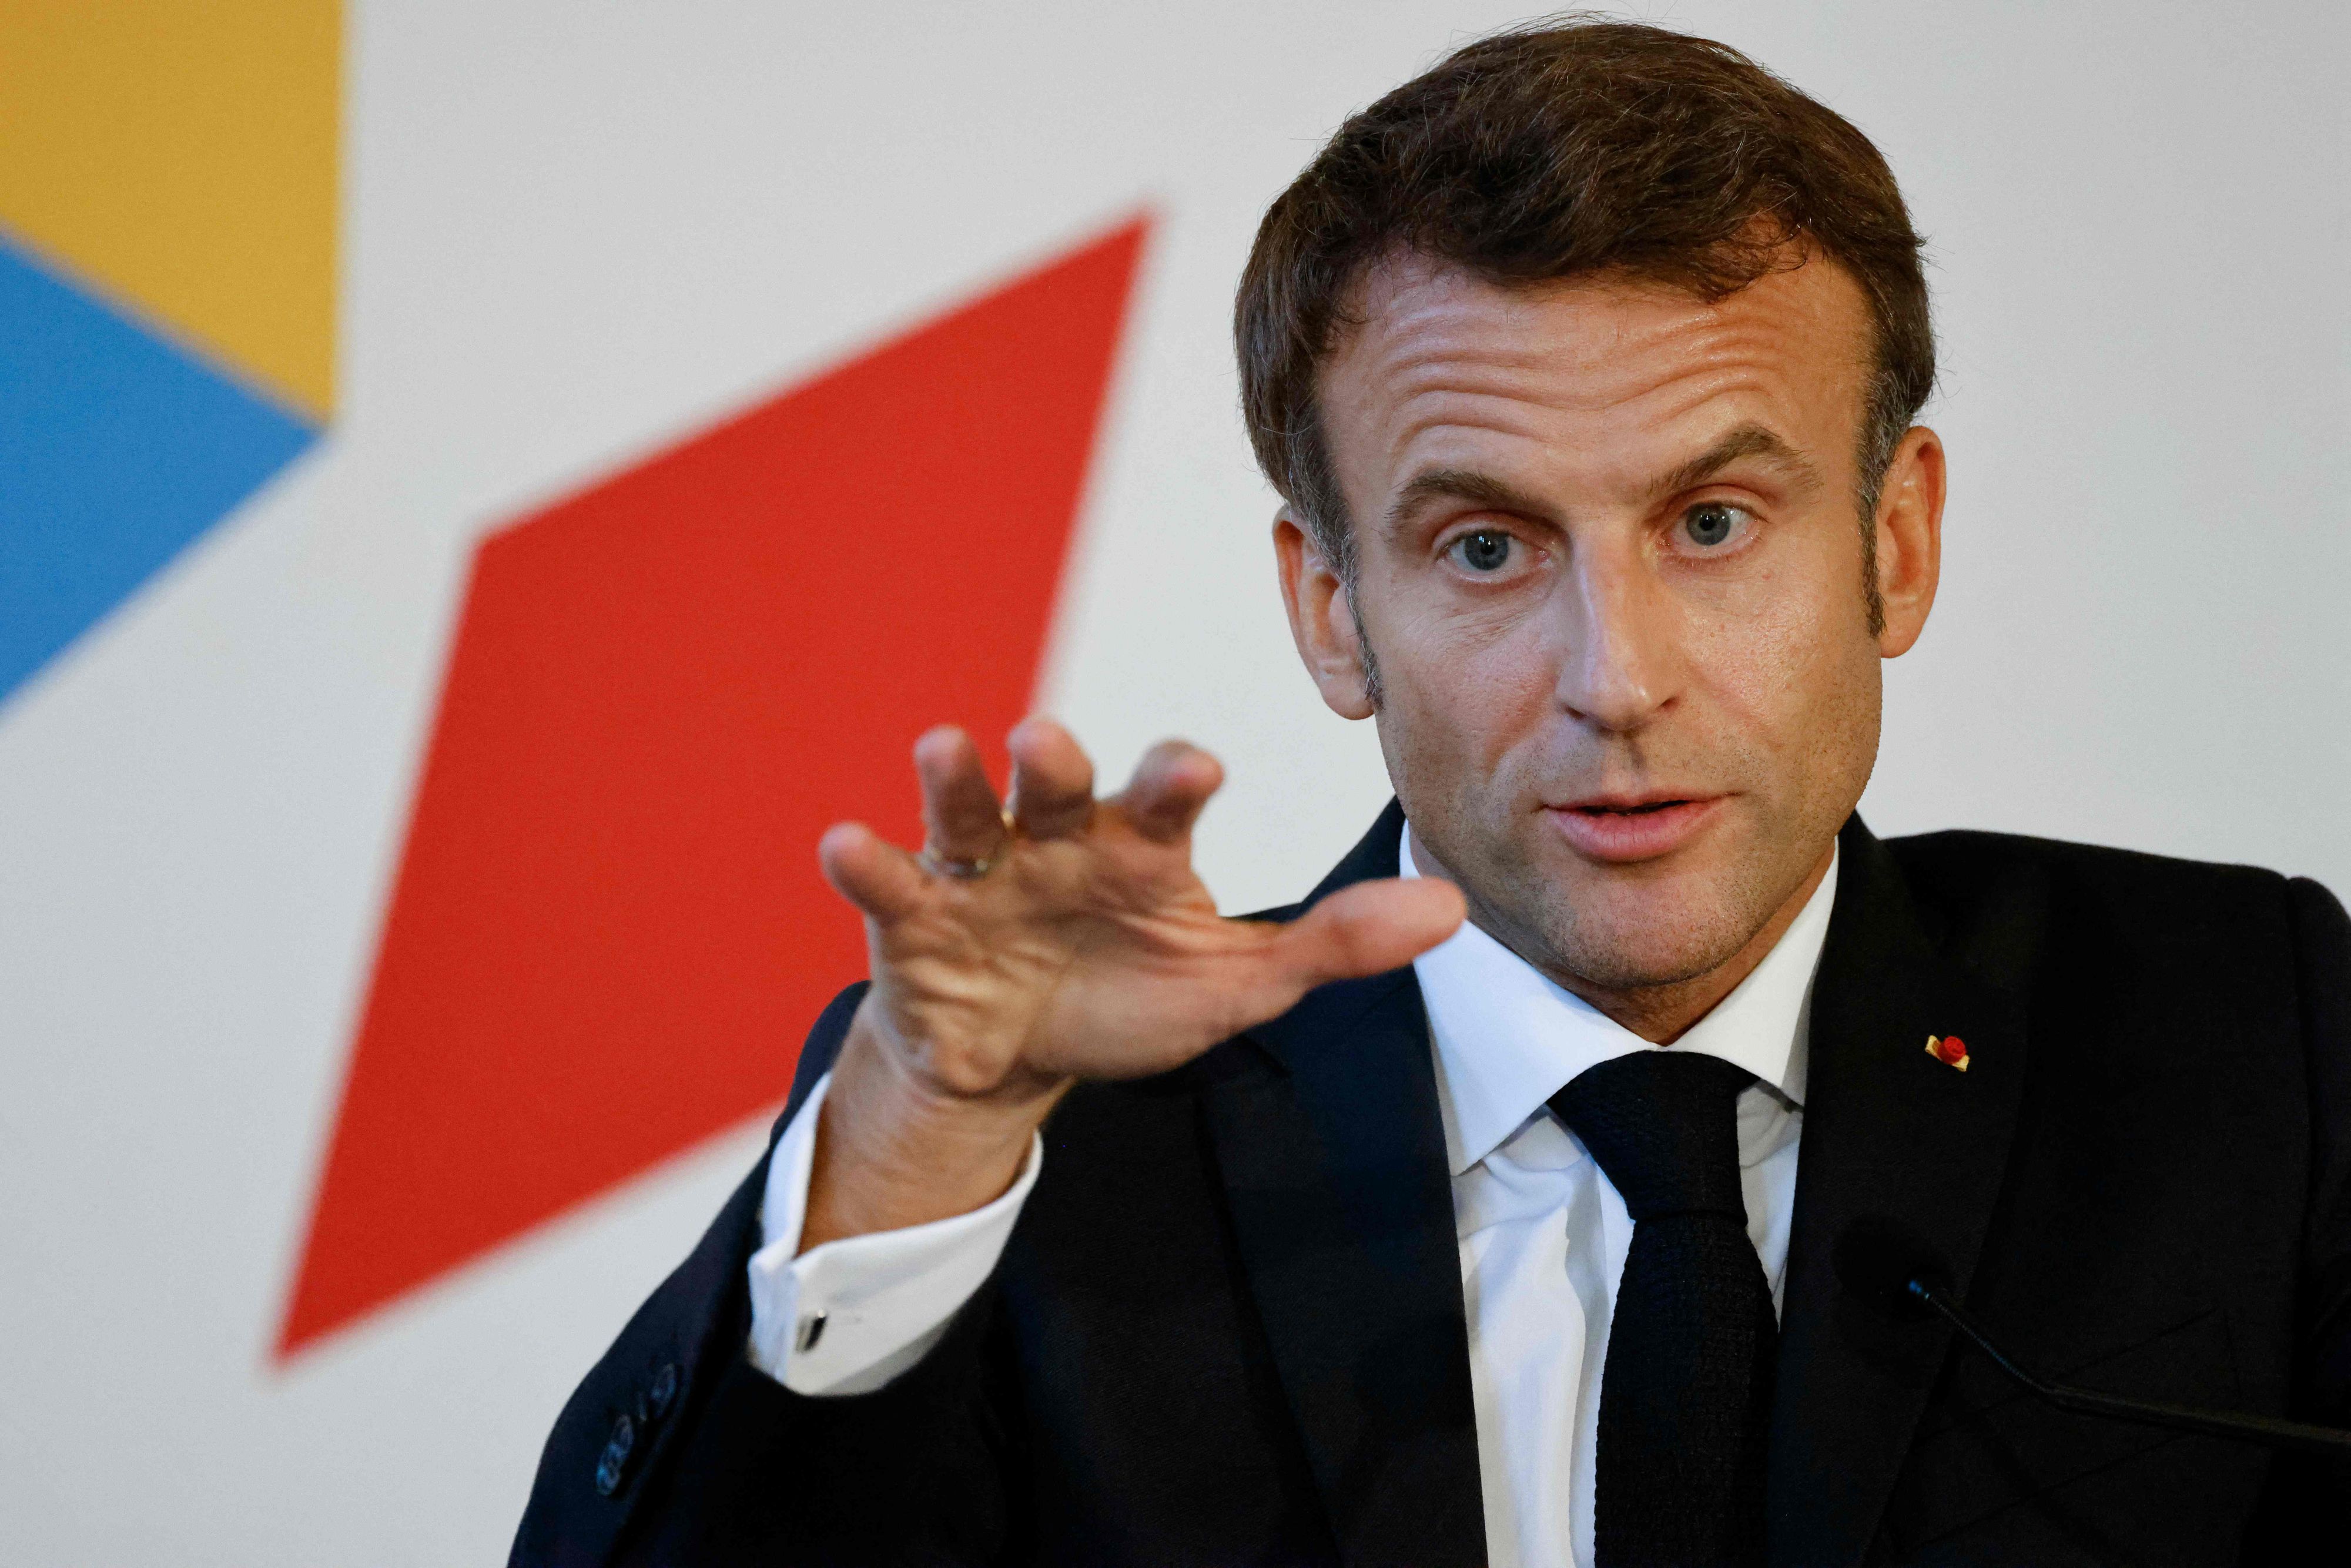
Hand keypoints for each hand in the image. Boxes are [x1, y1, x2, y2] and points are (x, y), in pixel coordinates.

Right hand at [799, 718, 1463, 1249]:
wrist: (1021, 1055)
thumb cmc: (1132, 993)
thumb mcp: (1236, 982)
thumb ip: (1335, 945)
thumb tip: (1458, 910)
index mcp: (1140, 845)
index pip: (1163, 797)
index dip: (1176, 778)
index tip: (1198, 768)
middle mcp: (1059, 837)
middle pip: (1056, 785)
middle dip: (1053, 759)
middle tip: (1047, 739)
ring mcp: (981, 872)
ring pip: (967, 812)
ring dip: (954, 780)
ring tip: (942, 747)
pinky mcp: (914, 919)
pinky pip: (890, 884)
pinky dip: (865, 863)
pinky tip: (844, 845)